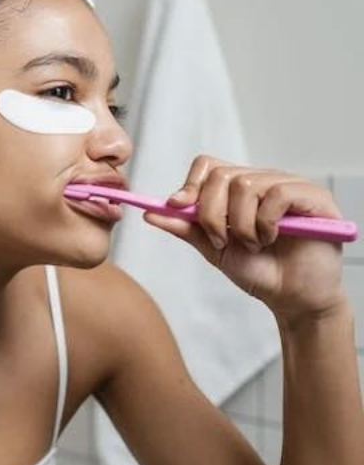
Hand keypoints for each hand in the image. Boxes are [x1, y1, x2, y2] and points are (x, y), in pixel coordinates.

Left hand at [141, 154, 347, 324]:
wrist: (292, 299)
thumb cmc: (258, 270)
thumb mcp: (213, 248)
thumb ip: (185, 227)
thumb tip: (150, 212)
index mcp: (238, 188)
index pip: (208, 165)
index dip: (190, 184)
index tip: (177, 206)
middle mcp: (262, 179)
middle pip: (221, 175)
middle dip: (212, 213)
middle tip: (222, 240)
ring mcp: (289, 185)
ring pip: (246, 185)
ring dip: (241, 224)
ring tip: (252, 244)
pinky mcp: (313, 196)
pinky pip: (277, 194)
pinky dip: (265, 222)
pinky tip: (271, 238)